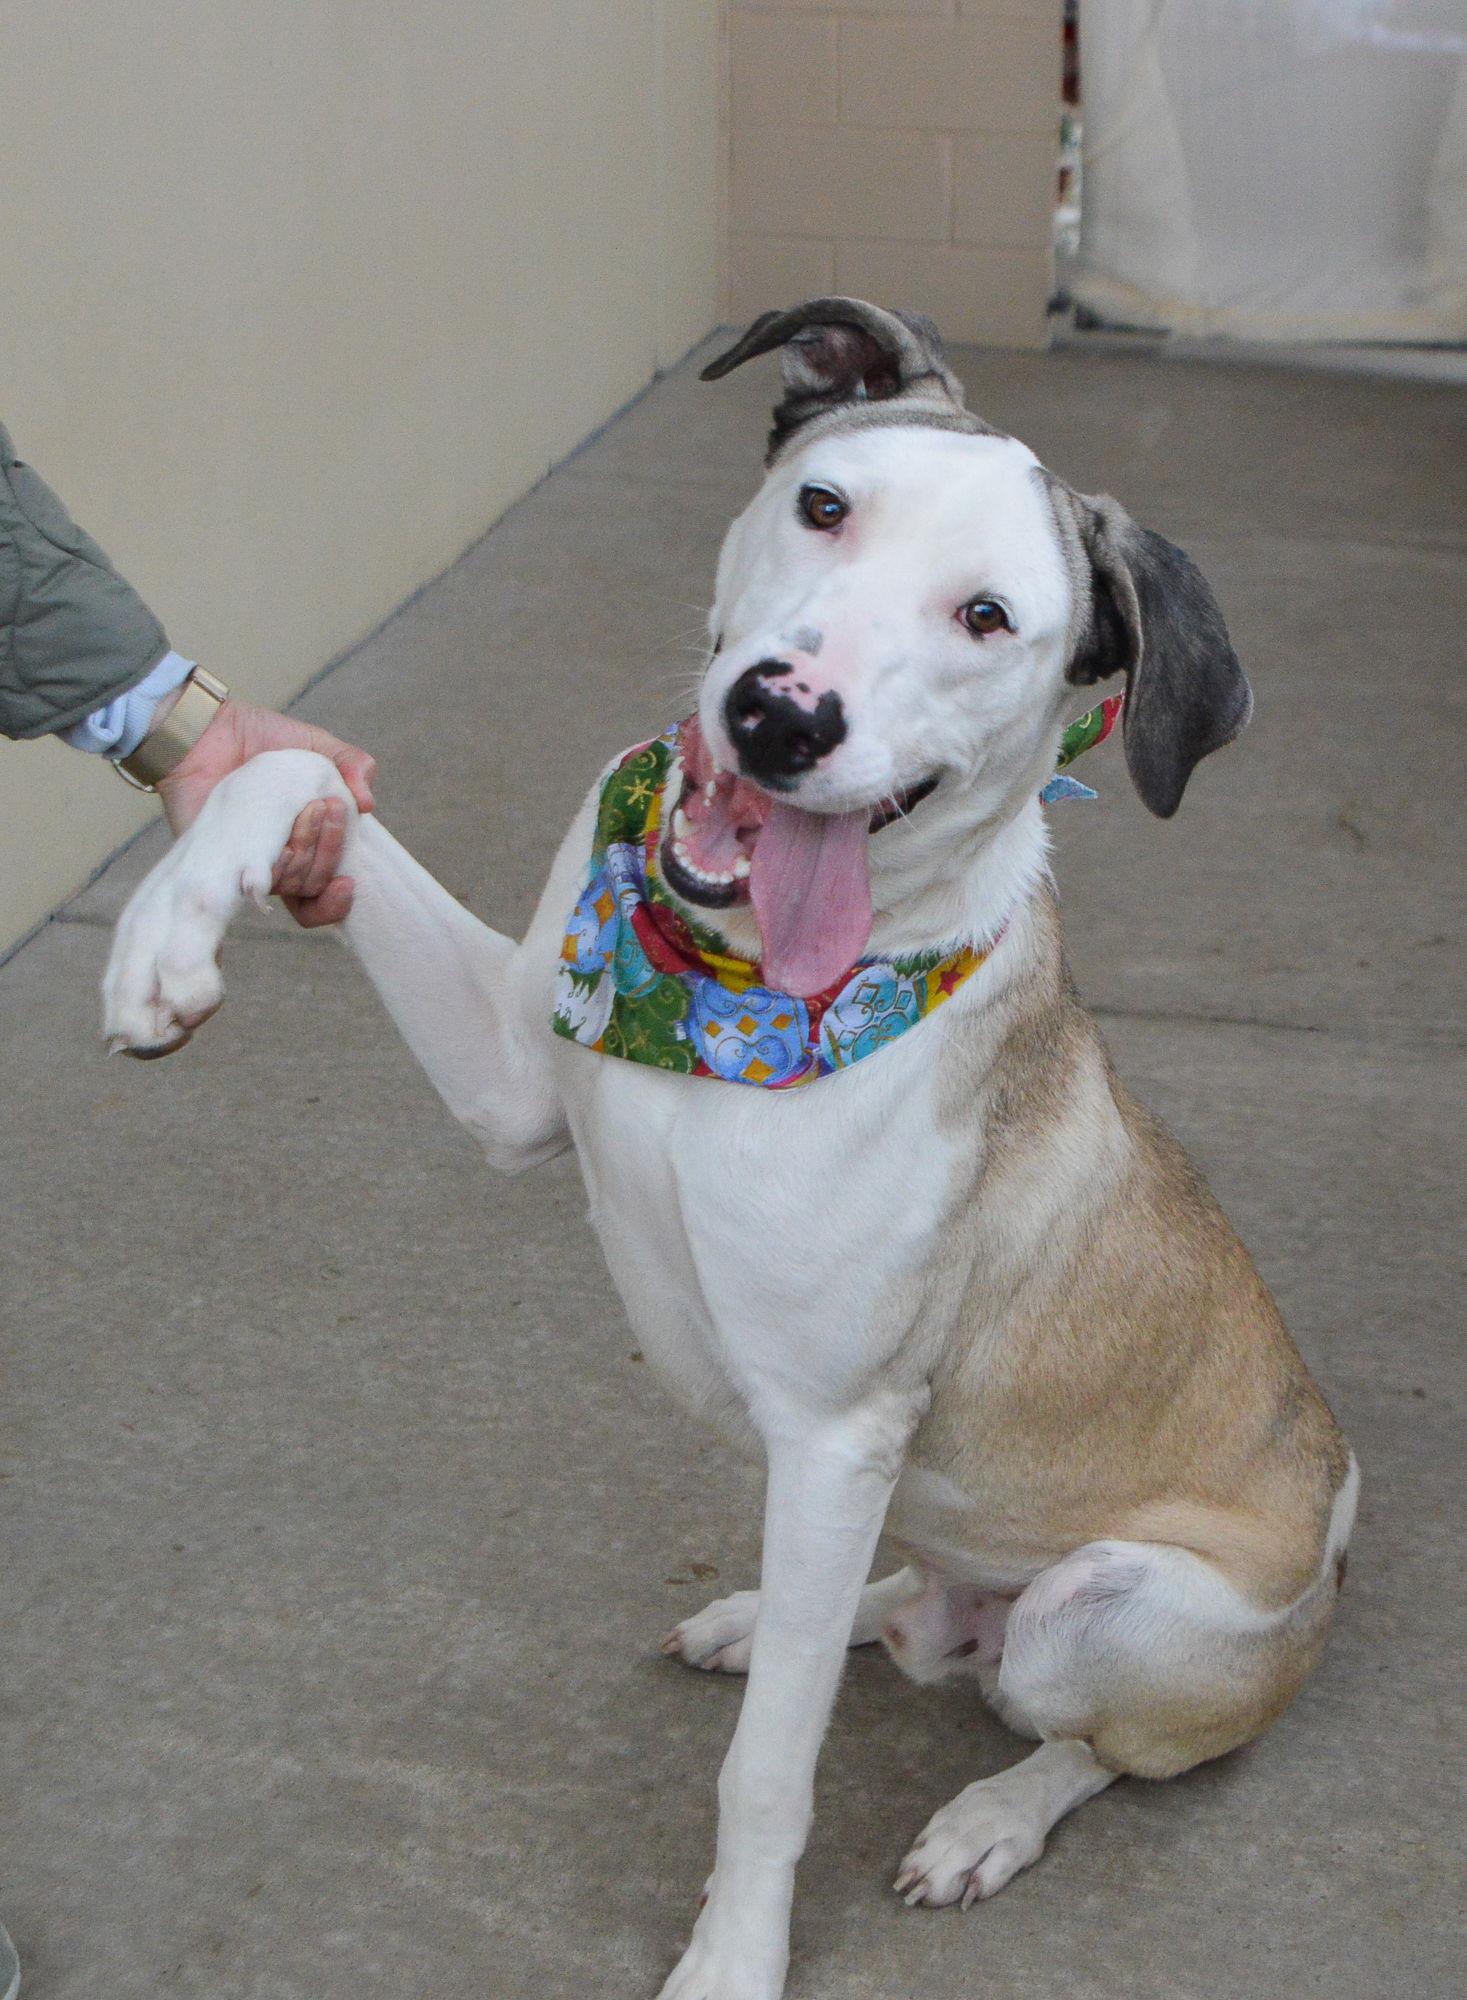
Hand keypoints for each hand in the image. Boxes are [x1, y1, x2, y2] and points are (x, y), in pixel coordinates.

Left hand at [158, 699, 375, 926]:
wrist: (211, 729)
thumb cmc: (262, 739)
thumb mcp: (318, 747)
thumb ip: (352, 765)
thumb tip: (368, 804)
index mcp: (306, 844)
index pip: (322, 897)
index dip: (338, 903)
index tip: (348, 883)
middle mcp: (277, 861)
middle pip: (314, 886)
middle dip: (331, 850)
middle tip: (328, 806)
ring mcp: (249, 862)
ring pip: (290, 882)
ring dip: (308, 847)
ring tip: (307, 806)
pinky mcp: (221, 858)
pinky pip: (255, 877)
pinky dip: (276, 858)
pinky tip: (280, 831)